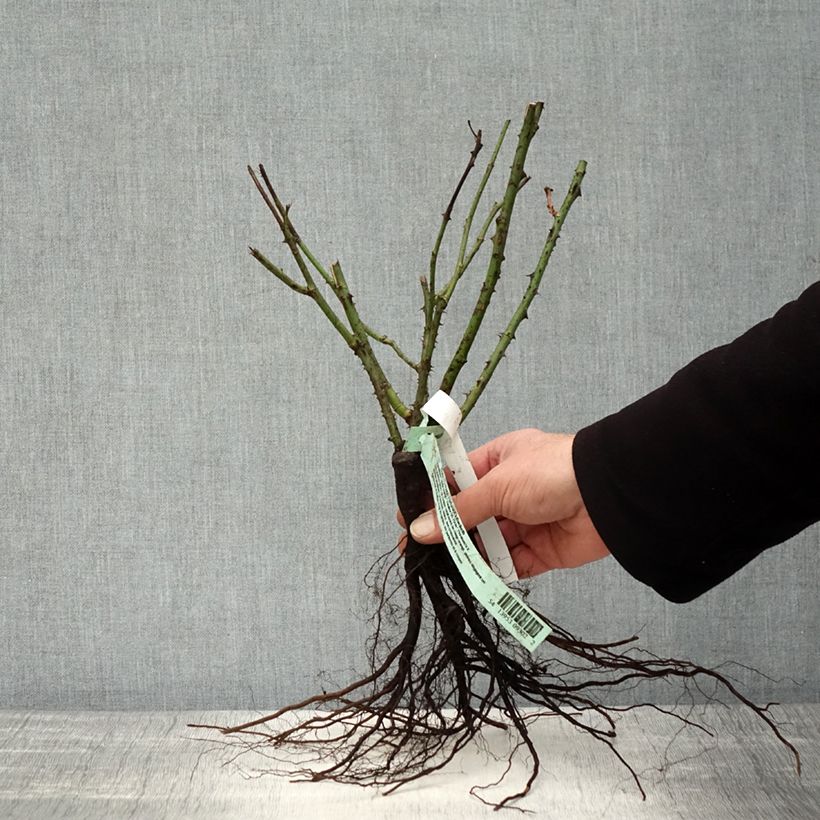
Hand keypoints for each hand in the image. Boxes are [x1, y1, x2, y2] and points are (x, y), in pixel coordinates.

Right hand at [400, 429, 609, 577]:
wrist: (608, 497)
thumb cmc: (550, 473)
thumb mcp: (497, 484)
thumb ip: (458, 511)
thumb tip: (419, 530)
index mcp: (501, 460)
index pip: (458, 479)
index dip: (433, 498)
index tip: (407, 517)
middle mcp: (512, 490)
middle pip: (470, 514)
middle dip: (445, 531)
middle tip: (414, 550)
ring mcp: (527, 521)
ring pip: (488, 542)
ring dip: (468, 554)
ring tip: (439, 567)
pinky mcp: (543, 551)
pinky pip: (511, 564)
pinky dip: (494, 572)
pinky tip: (473, 578)